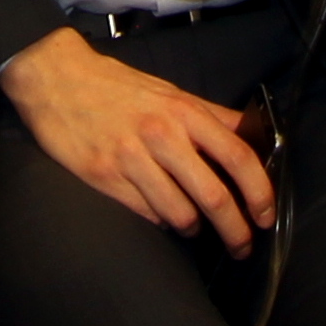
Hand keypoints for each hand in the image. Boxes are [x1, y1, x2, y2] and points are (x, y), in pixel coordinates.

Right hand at [0, 28, 276, 254]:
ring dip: (195, 228)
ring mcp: (131, 157)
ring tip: (196, 228)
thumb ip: (212, 116)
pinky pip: (146, 213)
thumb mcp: (172, 93)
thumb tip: (252, 134)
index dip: (259, 191)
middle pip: (213, 194)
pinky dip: (162, 222)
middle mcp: (162, 135)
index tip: (266, 215)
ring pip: (179, 212)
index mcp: (185, 111)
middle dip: (235, 229)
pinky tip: (164, 217)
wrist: (59, 79)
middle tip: (242, 246)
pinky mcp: (103, 176)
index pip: (237, 156)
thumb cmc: (120, 88)